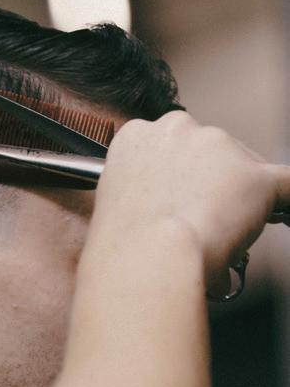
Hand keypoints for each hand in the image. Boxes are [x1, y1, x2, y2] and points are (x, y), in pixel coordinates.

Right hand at [93, 112, 289, 294]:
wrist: (146, 256)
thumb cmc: (123, 243)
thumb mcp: (113, 202)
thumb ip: (142, 190)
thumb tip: (168, 208)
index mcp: (137, 136)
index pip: (168, 145)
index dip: (175, 174)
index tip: (176, 194)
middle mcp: (178, 130)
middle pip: (209, 150)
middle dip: (209, 182)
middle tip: (198, 217)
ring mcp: (219, 147)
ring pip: (243, 168)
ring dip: (237, 196)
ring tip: (218, 234)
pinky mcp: (256, 175)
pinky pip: (286, 183)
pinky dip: (283, 201)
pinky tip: (279, 214)